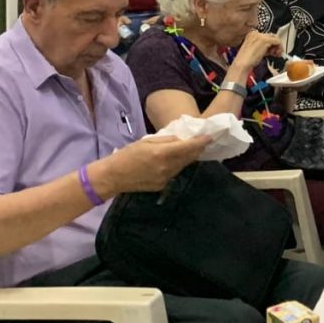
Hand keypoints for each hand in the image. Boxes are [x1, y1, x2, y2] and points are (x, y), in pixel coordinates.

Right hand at [91, 135, 211, 197]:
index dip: (201, 142)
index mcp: (162, 153)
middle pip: (189, 157)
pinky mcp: (162, 186)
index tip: (210, 136)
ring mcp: (165, 178)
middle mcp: (166, 167)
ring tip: (192, 148)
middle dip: (197, 149)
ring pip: (183, 166)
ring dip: (189, 157)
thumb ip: (166, 140)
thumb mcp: (146, 141)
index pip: (188, 147)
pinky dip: (178, 165)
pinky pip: (175, 173)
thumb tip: (182, 139)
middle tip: (204, 140)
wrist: (113, 177)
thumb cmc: (127, 155)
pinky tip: (177, 160)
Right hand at [233, 30, 282, 71]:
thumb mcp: (256, 50)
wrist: (242, 64)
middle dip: (275, 46)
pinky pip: (277, 41)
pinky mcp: (265, 40)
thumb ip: (263, 47)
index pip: (266, 36)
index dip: (271, 44)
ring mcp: (260, 36)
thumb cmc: (246, 61)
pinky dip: (279, 48)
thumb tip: (272, 48)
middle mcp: (256, 33)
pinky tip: (276, 54)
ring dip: (278, 47)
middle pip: (271, 36)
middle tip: (276, 53)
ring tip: (275, 54)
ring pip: (275, 38)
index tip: (272, 51)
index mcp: (252, 34)